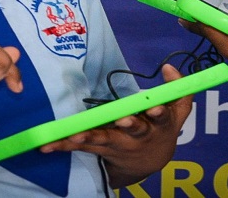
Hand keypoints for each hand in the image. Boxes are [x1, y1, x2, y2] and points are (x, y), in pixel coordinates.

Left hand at [38, 64, 193, 186]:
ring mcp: (119, 144)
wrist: (150, 161)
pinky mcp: (101, 149)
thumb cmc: (162, 128)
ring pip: (104, 141)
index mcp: (159, 125)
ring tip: (76, 135)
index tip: (154, 108)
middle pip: (133, 130)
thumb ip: (177, 88)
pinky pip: (83, 147)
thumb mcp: (177, 110)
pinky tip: (49, 145)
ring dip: (90, 138)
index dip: (159, 112)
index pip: (161, 117)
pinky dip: (66, 145)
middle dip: (128, 124)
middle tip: (122, 120)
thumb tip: (168, 67)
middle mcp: (139, 136)